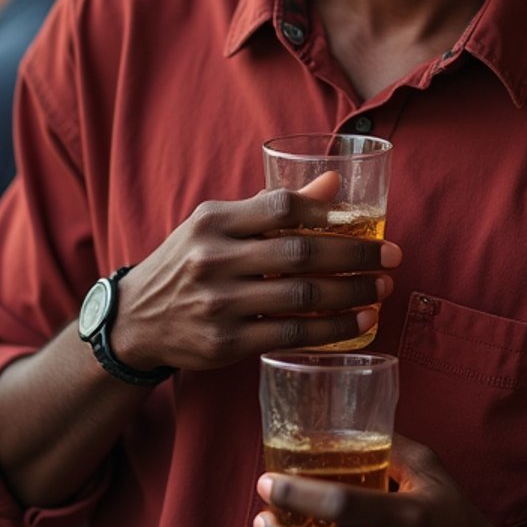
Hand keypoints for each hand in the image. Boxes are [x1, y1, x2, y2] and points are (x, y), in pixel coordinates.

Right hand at [108, 184, 400, 371]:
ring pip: (301, 297)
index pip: (280, 207)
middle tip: (392, 257)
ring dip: (351, 293)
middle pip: (300, 253)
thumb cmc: (188, 262)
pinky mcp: (225, 343)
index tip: (363, 220)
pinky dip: (330, 329)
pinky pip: (289, 335)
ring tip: (381, 289)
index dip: (326, 212)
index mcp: (213, 220)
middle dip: (355, 255)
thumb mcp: (217, 224)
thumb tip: (333, 183)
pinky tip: (358, 322)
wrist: (134, 320)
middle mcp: (213, 259)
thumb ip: (271, 206)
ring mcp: (219, 303)